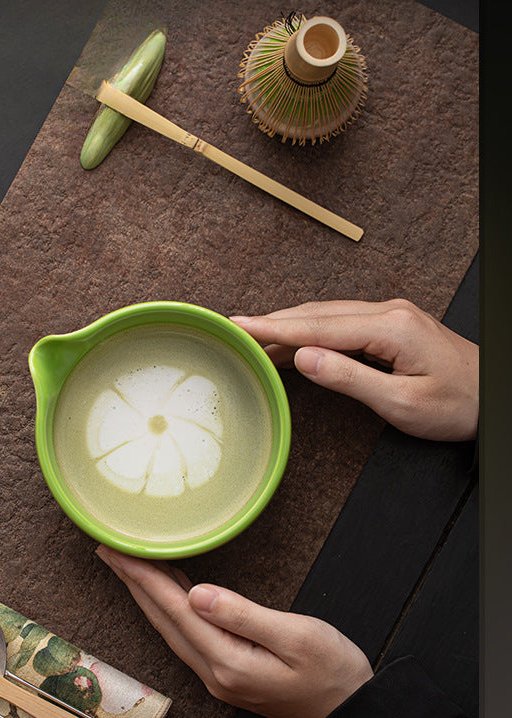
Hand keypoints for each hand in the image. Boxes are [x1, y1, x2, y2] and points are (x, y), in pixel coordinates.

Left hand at [96, 547, 372, 717]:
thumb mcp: (296, 637)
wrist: (352, 717)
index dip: (144, 576)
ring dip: (149, 596)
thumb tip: (197, 592)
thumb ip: (243, 614)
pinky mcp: (230, 675)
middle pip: (164, 620)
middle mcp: (215, 672)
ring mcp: (220, 677)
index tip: (118, 551)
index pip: (175, 609)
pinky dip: (171, 610)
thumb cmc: (334, 673)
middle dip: (134, 583)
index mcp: (228, 660)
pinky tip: (169, 593)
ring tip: (130, 565)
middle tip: (109, 549)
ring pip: (172, 629)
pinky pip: (188, 636)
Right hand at [230, 298, 477, 440]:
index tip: (238, 325)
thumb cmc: (459, 405)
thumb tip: (302, 358)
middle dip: (273, 322)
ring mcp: (392, 315)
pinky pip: (342, 321)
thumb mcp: (402, 403)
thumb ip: (349, 379)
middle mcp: (389, 312)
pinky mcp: (393, 325)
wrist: (497, 396)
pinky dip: (312, 329)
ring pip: (327, 314)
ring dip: (290, 325)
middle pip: (318, 313)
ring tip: (253, 339)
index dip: (274, 327)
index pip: (318, 325)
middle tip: (233, 331)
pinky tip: (294, 341)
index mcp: (390, 327)